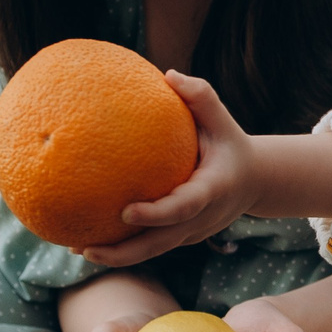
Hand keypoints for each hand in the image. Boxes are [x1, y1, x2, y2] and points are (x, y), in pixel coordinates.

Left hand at [80, 71, 257, 266]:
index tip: (126, 212)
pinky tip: (88, 240)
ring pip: (152, 251)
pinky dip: (123, 248)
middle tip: (86, 248)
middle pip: (160, 243)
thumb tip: (168, 75)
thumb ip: (201, 97)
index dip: (156, 214)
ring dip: (116, 255)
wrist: (255, 181)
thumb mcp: (222, 119)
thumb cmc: (230, 143)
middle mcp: (201, 218)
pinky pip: (151, 245)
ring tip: (76, 248)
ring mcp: (191, 232)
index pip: (183, 207)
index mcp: (212, 190)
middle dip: (124, 252)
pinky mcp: (181, 237)